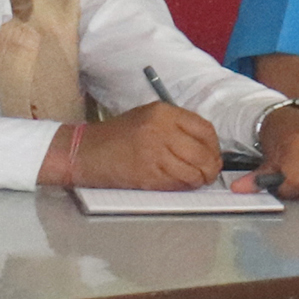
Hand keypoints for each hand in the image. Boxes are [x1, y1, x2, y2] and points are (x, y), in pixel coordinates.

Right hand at [66, 102, 221, 189]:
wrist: (83, 151)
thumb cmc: (118, 136)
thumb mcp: (148, 118)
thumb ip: (178, 127)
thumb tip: (209, 147)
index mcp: (163, 112)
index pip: (205, 130)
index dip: (214, 146)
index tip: (213, 155)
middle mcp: (161, 130)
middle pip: (203, 153)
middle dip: (211, 167)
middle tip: (209, 173)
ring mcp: (154, 153)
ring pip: (193, 172)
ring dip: (199, 180)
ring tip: (196, 180)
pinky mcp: (147, 174)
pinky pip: (177, 184)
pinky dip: (183, 186)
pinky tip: (180, 184)